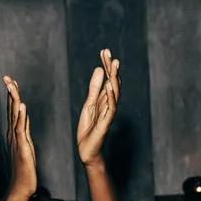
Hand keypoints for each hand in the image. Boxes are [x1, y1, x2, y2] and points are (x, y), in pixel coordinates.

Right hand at [1, 75, 38, 200]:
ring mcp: (17, 141)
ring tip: (12, 85)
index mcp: (16, 134)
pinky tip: (21, 106)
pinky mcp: (22, 148)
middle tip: (7, 77)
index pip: (13, 111)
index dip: (12, 95)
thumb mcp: (25, 149)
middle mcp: (14, 135)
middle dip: (10, 92)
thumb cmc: (24, 171)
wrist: (21, 188)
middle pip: (12, 109)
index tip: (10, 81)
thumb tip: (23, 124)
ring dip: (14, 100)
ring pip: (15, 116)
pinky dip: (21, 117)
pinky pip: (21, 130)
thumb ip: (23, 135)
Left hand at [75, 48, 120, 164]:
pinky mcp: (105, 123)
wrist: (87, 150)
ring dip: (113, 79)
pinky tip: (109, 86)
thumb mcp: (89, 104)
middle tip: (108, 52)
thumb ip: (94, 88)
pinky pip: (110, 108)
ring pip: (114, 93)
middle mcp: (109, 104)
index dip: (106, 65)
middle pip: (112, 82)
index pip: (108, 79)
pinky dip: (110, 97)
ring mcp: (108, 113)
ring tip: (112, 65)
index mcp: (104, 99)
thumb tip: (99, 69)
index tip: (104, 51)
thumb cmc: (89, 128)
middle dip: (111, 67)